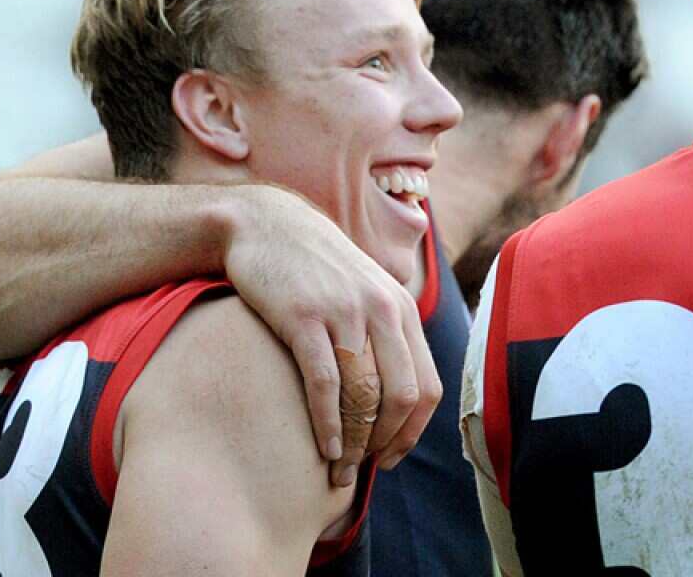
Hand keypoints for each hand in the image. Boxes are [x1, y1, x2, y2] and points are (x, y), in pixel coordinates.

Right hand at [222, 185, 441, 485]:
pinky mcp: (304, 317)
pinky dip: (327, 423)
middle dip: (385, 442)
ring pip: (364, 394)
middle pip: (401, 395)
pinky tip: (324, 448)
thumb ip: (385, 334)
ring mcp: (344, 312)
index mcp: (402, 309)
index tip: (392, 458)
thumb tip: (397, 395)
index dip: (412, 432)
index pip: (426, 386)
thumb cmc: (315, 269)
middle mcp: (382, 310)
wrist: (265, 224)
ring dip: (355, 441)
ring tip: (340, 468)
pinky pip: (324, 383)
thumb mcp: (364, 292)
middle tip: (364, 468)